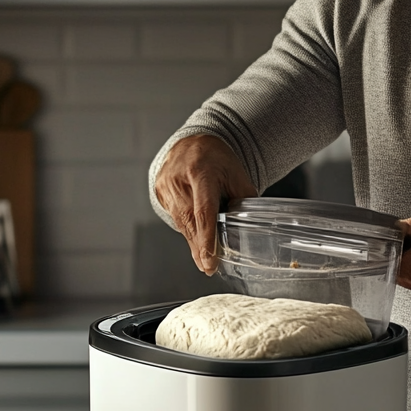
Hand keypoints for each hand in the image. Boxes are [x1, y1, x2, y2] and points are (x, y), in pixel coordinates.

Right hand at [154, 135, 256, 273]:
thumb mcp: (237, 173)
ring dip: (193, 242)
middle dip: (200, 247)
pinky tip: (195, 239)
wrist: (191, 143)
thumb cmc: (217, 158)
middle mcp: (179, 179)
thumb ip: (243, 197)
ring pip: (181, 222)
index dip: (206, 238)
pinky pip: (175, 217)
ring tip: (205, 259)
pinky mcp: (160, 192)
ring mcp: (166, 185)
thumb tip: (250, 225)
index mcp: (201, 171)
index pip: (204, 210)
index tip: (209, 260)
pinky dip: (187, 229)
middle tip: (209, 267)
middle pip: (191, 220)